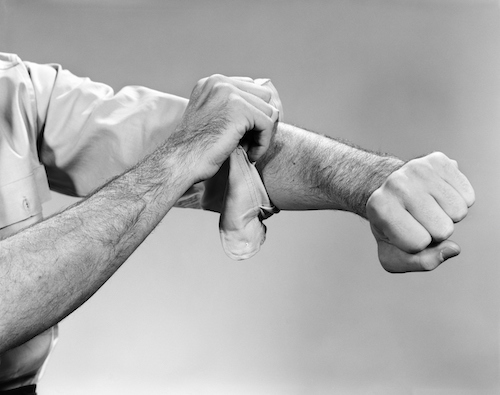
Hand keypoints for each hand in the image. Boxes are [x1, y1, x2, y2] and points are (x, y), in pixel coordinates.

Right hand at [170, 74, 279, 181]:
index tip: (246, 134)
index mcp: (212, 82)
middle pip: (263, 96)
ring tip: (248, 149)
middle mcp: (220, 82)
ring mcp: (229, 93)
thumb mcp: (213, 119)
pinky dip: (263, 143)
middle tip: (249, 142)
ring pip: (268, 110)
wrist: (180, 162)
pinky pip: (267, 124)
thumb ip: (233, 108)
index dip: (254, 113)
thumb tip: (271, 109)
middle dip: (261, 121)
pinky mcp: (239, 109)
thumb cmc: (195, 149)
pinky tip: (251, 155)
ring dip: (263, 134)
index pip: (251, 88)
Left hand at [366, 152, 474, 272]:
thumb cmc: (392, 228)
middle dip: (434, 232)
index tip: (402, 231)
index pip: (417, 243)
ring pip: (459, 212)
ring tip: (428, 207)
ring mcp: (417, 168)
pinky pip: (468, 196)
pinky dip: (458, 201)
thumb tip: (453, 249)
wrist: (388, 192)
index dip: (415, 245)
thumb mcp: (394, 255)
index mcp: (378, 207)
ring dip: (448, 216)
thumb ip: (420, 263)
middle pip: (442, 230)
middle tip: (418, 219)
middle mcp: (396, 184)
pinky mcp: (438, 160)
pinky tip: (438, 196)